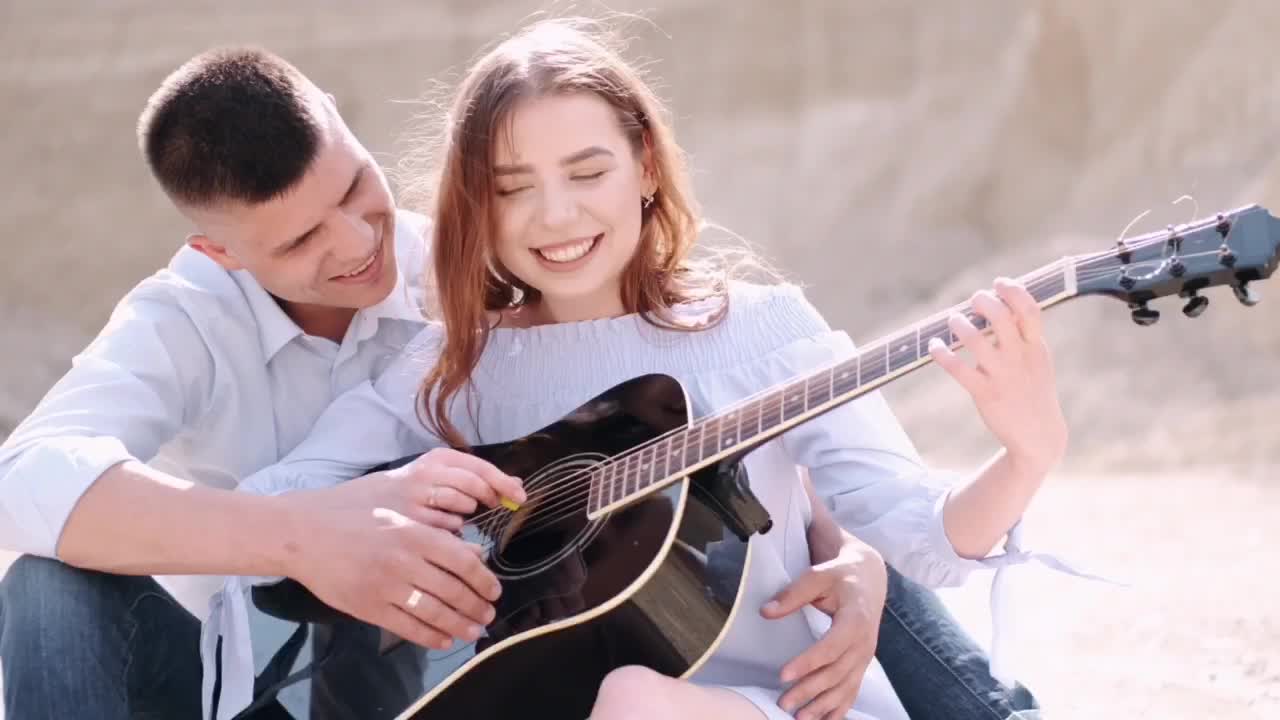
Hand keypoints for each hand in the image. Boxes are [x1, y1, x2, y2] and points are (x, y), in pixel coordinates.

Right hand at [281, 448, 524, 650]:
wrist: (304, 534)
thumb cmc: (353, 514)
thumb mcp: (398, 510)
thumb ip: (436, 531)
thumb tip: (474, 552)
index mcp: (414, 533)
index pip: (463, 562)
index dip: (484, 580)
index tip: (494, 590)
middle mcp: (404, 561)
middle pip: (453, 590)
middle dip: (476, 607)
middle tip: (488, 615)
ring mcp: (385, 587)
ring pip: (434, 613)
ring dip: (459, 625)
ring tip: (473, 631)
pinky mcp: (368, 607)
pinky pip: (408, 627)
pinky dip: (431, 637)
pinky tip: (443, 640)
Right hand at [385, 447, 527, 517]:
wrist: (368, 502)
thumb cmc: (413, 488)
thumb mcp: (442, 473)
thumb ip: (477, 477)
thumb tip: (518, 484)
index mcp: (439, 458)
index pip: (479, 467)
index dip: (503, 482)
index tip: (521, 496)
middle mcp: (427, 473)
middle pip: (473, 485)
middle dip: (489, 497)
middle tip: (494, 505)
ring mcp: (417, 496)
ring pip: (461, 507)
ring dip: (467, 513)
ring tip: (457, 513)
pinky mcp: (411, 520)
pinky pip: (446, 527)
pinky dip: (452, 528)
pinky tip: (441, 526)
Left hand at [761, 540, 886, 719]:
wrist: (869, 578)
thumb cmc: (841, 576)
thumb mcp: (818, 576)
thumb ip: (793, 594)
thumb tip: (766, 611)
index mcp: (855, 619)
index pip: (831, 647)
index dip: (808, 662)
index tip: (783, 674)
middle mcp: (864, 643)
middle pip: (837, 673)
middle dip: (810, 690)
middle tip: (783, 703)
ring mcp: (865, 657)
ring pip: (845, 687)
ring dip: (823, 705)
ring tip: (799, 718)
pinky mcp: (861, 664)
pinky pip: (852, 691)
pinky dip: (839, 708)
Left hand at [928, 277, 1067, 475]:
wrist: (1039, 435)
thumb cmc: (1033, 390)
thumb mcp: (1037, 359)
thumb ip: (1023, 335)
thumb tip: (1001, 306)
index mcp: (1035, 346)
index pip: (1030, 309)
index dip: (1013, 290)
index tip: (998, 283)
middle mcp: (1019, 357)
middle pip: (1001, 317)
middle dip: (982, 301)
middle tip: (973, 301)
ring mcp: (1002, 375)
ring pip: (974, 339)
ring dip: (958, 324)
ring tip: (953, 321)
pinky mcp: (984, 393)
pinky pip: (957, 368)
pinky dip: (941, 353)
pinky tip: (935, 346)